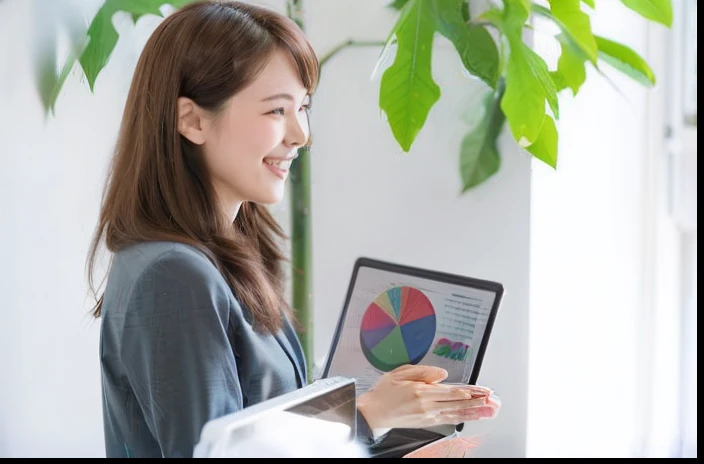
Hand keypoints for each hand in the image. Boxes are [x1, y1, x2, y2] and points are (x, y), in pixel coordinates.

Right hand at [356, 364, 499, 429]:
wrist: (373, 413)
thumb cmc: (384, 392)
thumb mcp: (400, 373)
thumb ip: (423, 371)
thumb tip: (443, 374)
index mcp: (421, 391)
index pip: (451, 391)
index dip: (469, 391)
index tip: (483, 391)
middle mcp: (426, 406)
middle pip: (457, 403)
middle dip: (477, 402)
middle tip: (493, 401)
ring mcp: (427, 416)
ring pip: (456, 413)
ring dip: (474, 412)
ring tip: (489, 411)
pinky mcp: (426, 423)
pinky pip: (449, 419)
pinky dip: (462, 418)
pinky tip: (472, 416)